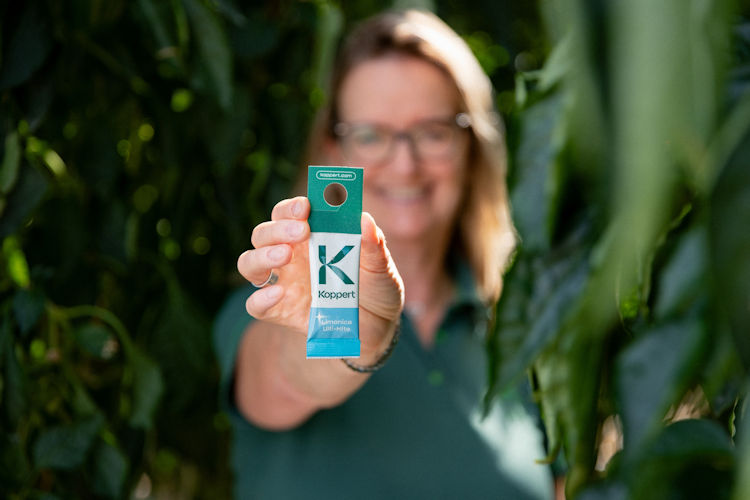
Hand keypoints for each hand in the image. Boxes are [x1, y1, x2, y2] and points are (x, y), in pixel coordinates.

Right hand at [237, 196, 403, 342]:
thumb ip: (373, 245)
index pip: (288, 214)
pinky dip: (261, 298)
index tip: (306, 206)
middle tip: (303, 231)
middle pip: (264, 234)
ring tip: (285, 255)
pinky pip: (256, 305)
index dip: (291, 207)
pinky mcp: (280, 312)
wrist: (378, 328)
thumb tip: (364, 219)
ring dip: (262, 256)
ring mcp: (282, 284)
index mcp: (311, 236)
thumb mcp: (381, 267)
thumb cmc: (376, 288)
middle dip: (278, 229)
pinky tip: (279, 293)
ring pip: (249, 264)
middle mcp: (290, 256)